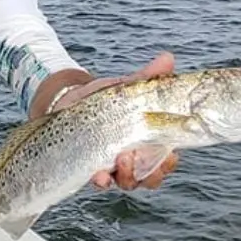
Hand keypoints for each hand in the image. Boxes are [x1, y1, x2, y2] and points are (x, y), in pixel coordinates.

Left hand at [50, 52, 181, 191]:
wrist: (69, 100)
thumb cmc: (105, 98)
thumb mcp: (126, 88)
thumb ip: (148, 78)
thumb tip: (168, 58)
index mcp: (148, 143)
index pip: (166, 160)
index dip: (170, 162)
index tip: (171, 155)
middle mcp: (133, 160)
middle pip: (150, 178)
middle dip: (151, 173)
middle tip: (142, 156)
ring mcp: (112, 167)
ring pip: (127, 182)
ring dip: (128, 176)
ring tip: (122, 159)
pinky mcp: (91, 167)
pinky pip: (100, 181)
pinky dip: (101, 180)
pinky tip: (99, 175)